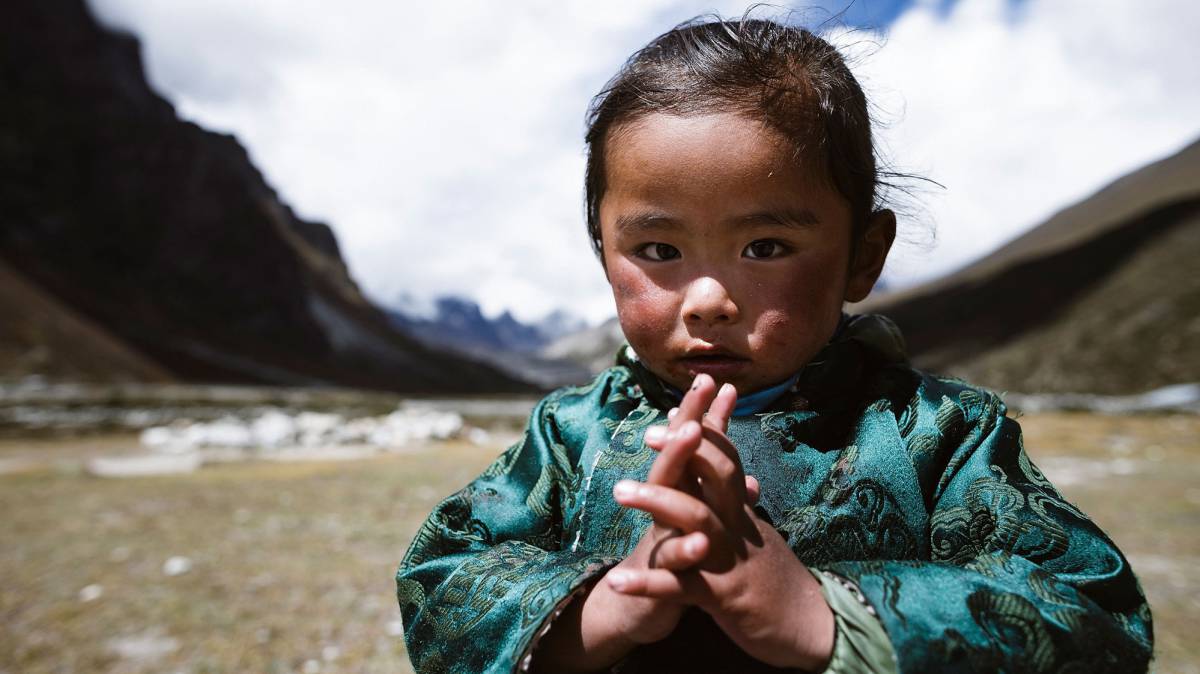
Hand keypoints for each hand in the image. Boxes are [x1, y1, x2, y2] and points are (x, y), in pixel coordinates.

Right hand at [530, 375, 730, 670]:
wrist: (632, 609)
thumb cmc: (668, 559)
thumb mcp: (689, 522)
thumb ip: (708, 494)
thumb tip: (742, 471)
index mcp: (677, 496)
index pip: (689, 450)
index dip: (702, 415)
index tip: (717, 379)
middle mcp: (662, 509)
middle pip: (673, 460)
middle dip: (687, 423)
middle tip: (701, 387)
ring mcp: (657, 539)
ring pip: (665, 500)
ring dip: (675, 467)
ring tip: (692, 437)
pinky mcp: (655, 579)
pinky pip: (668, 565)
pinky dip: (682, 553)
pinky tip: (700, 543)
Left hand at [610, 375, 835, 670]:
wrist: (811, 627)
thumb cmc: (778, 580)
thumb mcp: (760, 537)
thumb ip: (744, 507)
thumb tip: (742, 478)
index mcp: (742, 514)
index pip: (725, 460)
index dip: (701, 434)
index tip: (672, 411)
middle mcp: (738, 528)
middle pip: (714, 476)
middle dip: (682, 451)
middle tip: (647, 434)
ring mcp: (731, 560)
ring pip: (697, 520)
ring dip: (658, 501)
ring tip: (619, 490)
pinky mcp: (723, 598)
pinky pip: (681, 587)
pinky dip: (648, 584)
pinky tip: (616, 581)